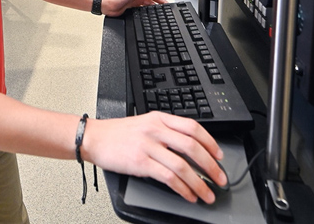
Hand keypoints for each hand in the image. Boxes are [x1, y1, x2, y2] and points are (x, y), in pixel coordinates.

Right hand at [81, 112, 226, 203]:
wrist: (93, 138)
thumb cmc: (116, 133)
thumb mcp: (143, 123)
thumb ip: (165, 131)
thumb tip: (189, 149)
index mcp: (158, 118)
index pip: (192, 127)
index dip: (210, 142)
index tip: (219, 156)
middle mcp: (155, 130)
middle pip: (192, 147)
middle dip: (211, 166)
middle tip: (220, 179)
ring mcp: (147, 146)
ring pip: (182, 165)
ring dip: (200, 183)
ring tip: (207, 194)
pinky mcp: (140, 162)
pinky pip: (168, 177)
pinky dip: (182, 188)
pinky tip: (188, 195)